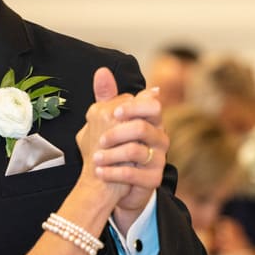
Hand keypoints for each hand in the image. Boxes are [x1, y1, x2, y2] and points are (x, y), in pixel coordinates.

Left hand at [85, 68, 167, 229]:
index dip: (133, 107)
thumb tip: (101, 71)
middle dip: (117, 133)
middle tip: (100, 141)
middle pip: (143, 128)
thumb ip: (107, 97)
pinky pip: (134, 174)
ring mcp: (159, 159)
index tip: (114, 113)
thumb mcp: (108, 121)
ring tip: (95, 159)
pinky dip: (113, 173)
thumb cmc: (114, 147)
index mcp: (151, 120)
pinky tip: (99, 172)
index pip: (152, 105)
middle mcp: (159, 138)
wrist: (117, 183)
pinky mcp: (153, 179)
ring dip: (111, 155)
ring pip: (136, 151)